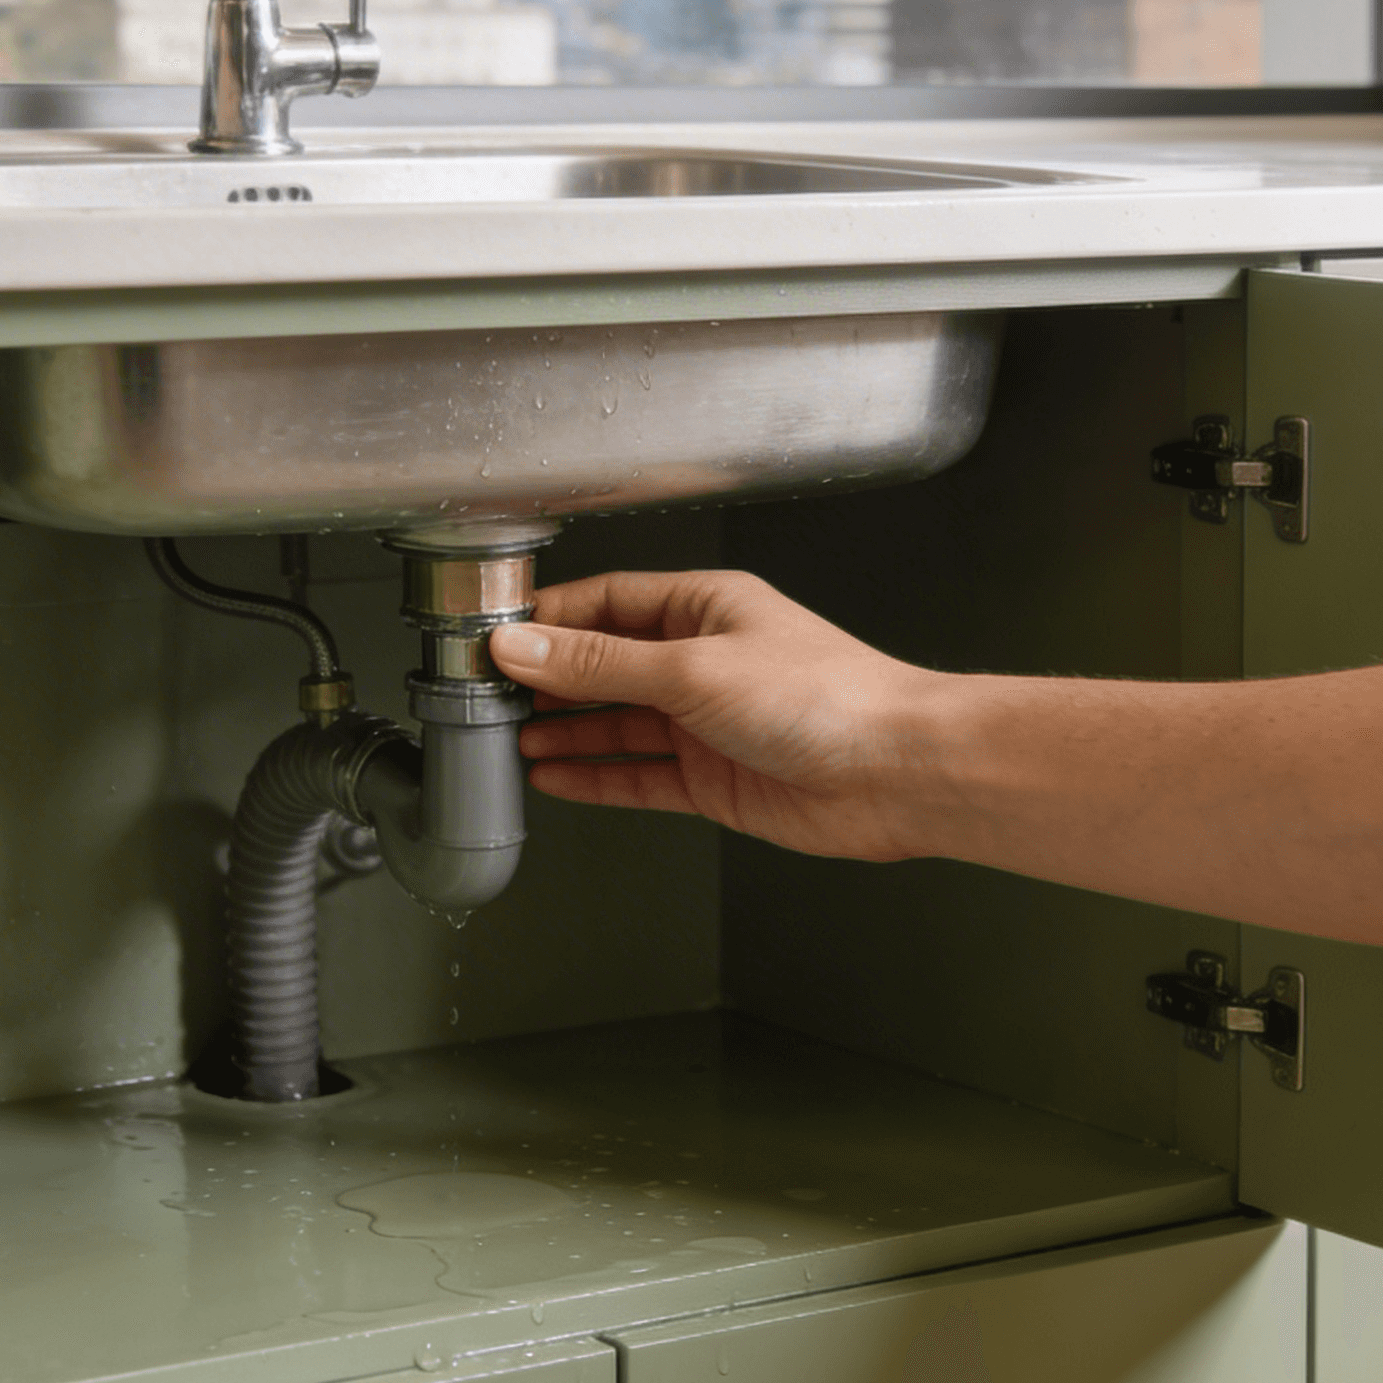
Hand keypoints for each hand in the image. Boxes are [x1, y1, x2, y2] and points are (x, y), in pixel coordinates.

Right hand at [487, 570, 938, 860]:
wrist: (898, 773)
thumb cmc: (829, 699)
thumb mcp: (692, 670)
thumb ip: (600, 666)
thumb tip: (524, 647)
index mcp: (705, 607)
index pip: (604, 604)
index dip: (545, 621)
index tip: (490, 639)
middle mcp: (703, 660)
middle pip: (603, 665)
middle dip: (545, 679)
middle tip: (484, 693)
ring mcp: (707, 722)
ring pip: (615, 723)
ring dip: (562, 730)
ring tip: (504, 736)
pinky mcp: (713, 778)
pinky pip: (637, 774)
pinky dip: (594, 776)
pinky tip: (553, 776)